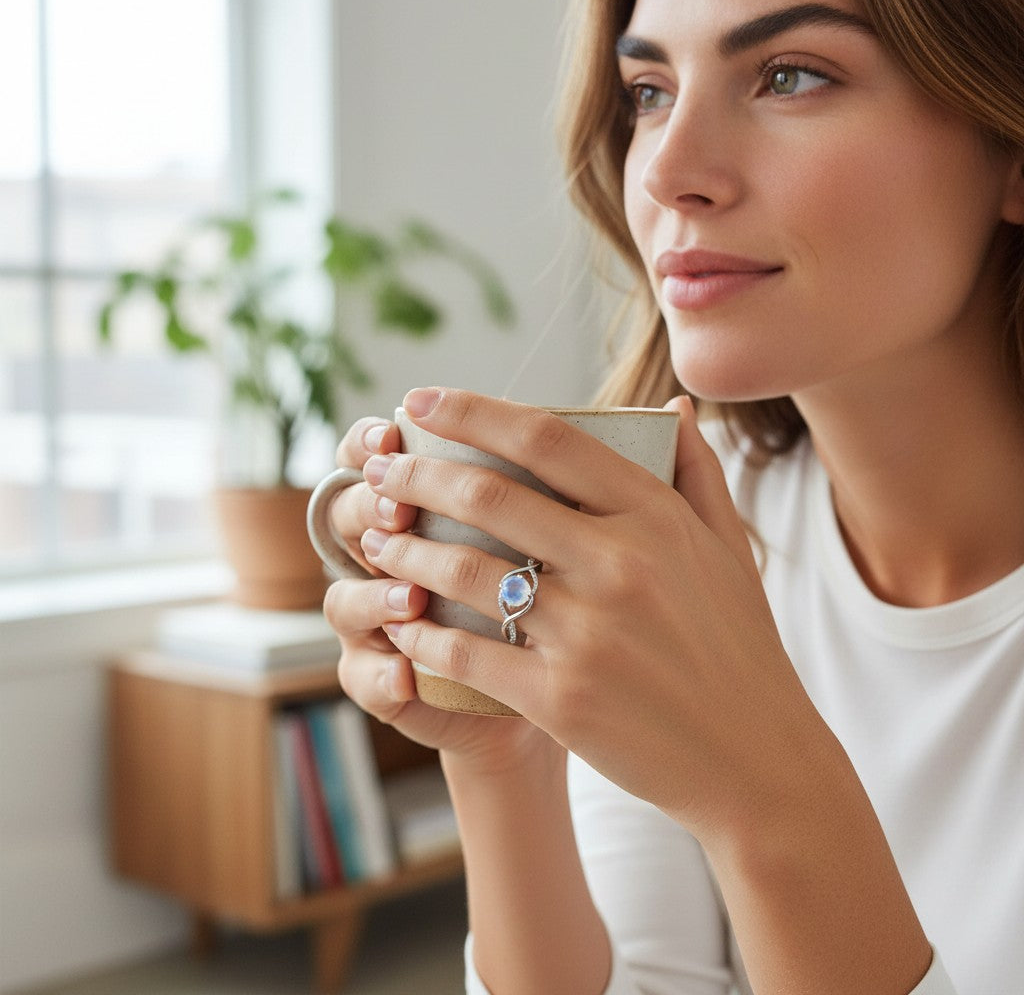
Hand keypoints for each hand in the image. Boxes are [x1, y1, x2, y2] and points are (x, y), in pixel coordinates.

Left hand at [362, 388, 829, 841]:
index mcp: (655, 516)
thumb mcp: (729, 547)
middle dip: (418, 476)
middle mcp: (619, 564)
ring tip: (376, 540)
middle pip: (490, 496)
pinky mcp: (561, 699)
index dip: (474, 411)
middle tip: (380, 473)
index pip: (548, 438)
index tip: (422, 400)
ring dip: (406, 549)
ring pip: (466, 571)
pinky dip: (423, 631)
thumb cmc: (737, 645)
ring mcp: (588, 633)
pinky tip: (401, 619)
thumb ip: (696, 469)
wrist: (755, 759)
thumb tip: (673, 404)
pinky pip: (467, 652)